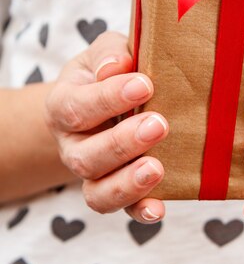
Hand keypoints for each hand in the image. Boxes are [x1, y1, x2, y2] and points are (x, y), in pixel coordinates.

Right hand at [44, 31, 167, 223]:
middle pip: (84, 156)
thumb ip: (110, 54)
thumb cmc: (111, 72)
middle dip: (122, 143)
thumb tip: (116, 66)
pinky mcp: (118, 190)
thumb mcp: (108, 53)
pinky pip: (122, 209)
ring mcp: (94, 173)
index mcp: (64, 106)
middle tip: (158, 125)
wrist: (107, 102)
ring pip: (97, 191)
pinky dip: (140, 210)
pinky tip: (158, 208)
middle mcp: (73, 145)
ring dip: (127, 182)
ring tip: (157, 168)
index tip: (144, 84)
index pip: (76, 107)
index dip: (108, 99)